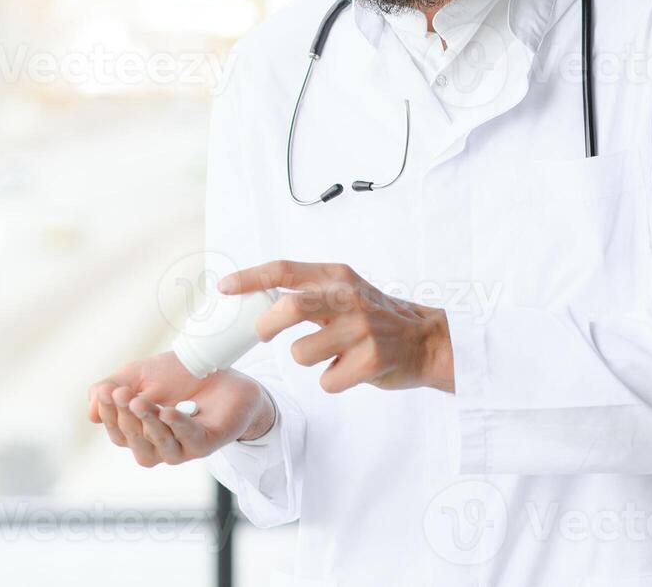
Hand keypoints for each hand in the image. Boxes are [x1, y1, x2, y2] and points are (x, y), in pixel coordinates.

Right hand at [87, 351, 274, 466]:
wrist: (221, 366)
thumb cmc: (180, 374)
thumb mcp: (140, 375)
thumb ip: (112, 389)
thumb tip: (91, 415)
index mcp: (141, 433)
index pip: (117, 432)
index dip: (109, 413)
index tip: (106, 391)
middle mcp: (160, 445)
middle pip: (134, 442)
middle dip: (125, 417)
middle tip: (122, 392)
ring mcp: (183, 447)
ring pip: (159, 446)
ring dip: (147, 423)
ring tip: (139, 401)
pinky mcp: (206, 443)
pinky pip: (188, 440)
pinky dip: (177, 426)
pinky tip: (168, 412)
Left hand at [218, 260, 453, 393]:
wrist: (427, 340)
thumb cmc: (375, 317)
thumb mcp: (345, 290)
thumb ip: (310, 291)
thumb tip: (258, 301)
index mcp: (337, 276)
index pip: (284, 270)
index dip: (250, 278)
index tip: (223, 287)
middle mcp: (348, 298)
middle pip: (290, 308)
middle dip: (267, 325)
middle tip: (263, 334)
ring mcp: (362, 330)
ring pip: (302, 353)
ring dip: (306, 360)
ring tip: (328, 354)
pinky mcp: (371, 361)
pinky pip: (327, 381)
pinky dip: (332, 380)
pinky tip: (350, 370)